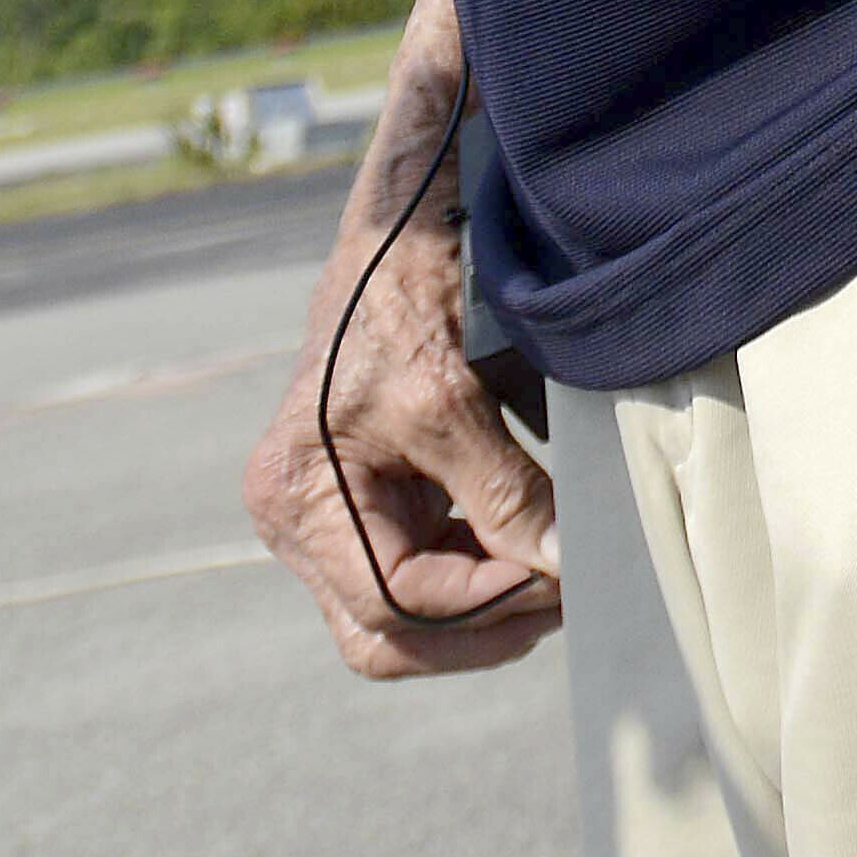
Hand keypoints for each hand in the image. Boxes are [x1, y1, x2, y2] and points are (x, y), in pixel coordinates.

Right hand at [245, 204, 558, 679]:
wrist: (397, 224)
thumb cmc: (404, 294)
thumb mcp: (452, 396)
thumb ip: (501, 492)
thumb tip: (558, 568)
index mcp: (298, 493)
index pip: (393, 601)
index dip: (483, 604)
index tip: (558, 580)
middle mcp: (295, 517)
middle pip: (385, 632)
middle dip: (476, 629)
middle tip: (560, 599)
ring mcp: (326, 515)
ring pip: (401, 617)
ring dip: (480, 610)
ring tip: (554, 581)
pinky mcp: (362, 503)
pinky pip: (415, 575)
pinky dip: (473, 576)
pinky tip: (525, 550)